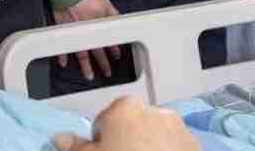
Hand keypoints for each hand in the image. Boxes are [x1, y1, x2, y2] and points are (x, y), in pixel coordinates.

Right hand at [53, 0, 121, 79]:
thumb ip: (113, 14)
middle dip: (103, 63)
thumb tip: (118, 21)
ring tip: (89, 75)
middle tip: (107, 72)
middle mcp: (88, 33)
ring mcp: (76, 34)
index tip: (117, 55)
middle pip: (98, 52)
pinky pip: (63, 47)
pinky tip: (63, 64)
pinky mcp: (64, 31)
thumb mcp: (106, 3)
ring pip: (82, 54)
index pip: (109, 42)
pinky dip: (62, 56)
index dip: (114, 49)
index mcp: (99, 27)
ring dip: (86, 66)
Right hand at [53, 97, 199, 150]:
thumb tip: (60, 137)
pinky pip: (174, 147)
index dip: (100, 141)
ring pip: (154, 136)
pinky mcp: (194, 145)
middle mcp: (153, 110)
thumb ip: (75, 146)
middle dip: (126, 142)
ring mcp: (178, 128)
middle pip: (130, 126)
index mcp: (125, 107)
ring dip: (148, 148)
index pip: (103, 121)